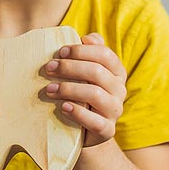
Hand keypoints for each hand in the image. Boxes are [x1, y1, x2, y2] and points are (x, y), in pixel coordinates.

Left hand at [44, 33, 126, 147]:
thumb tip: (86, 38)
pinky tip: (63, 107)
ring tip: (49, 89)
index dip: (81, 51)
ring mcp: (115, 111)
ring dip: (69, 88)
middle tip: (48, 68)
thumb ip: (88, 53)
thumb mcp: (86, 73)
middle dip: (70, 67)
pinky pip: (95, 121)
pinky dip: (78, 113)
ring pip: (95, 94)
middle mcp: (119, 90)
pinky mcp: (107, 130)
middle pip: (97, 72)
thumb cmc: (82, 95)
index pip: (105, 54)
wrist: (85, 132)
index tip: (60, 51)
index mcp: (116, 72)